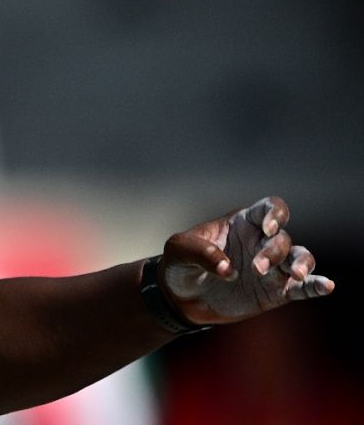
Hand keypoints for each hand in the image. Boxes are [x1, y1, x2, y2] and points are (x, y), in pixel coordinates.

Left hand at [160, 196, 333, 325]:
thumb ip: (200, 253)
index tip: (268, 228)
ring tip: (295, 276)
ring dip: (301, 265)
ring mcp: (272, 267)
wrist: (180, 297)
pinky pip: (303, 287)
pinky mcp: (276, 292)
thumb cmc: (179, 265)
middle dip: (274, 252)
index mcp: (243, 223)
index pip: (270, 209)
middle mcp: (262, 242)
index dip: (275, 214)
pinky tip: (327, 286)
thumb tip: (227, 269)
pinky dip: (317, 286)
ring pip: (300, 258)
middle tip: (257, 268)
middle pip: (283, 239)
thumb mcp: (179, 251)